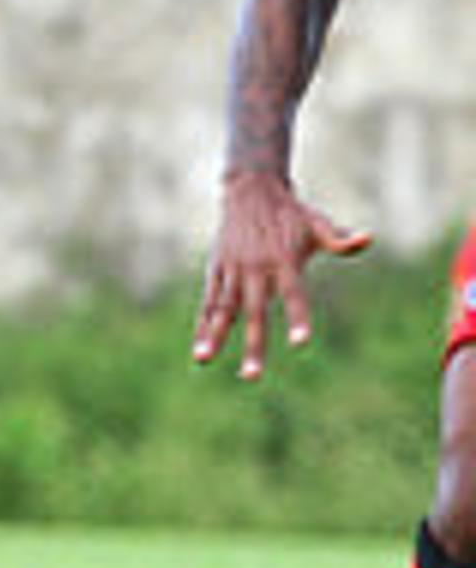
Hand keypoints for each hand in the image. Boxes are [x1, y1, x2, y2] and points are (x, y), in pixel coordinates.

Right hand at [193, 169, 370, 380]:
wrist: (249, 190)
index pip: (293, 294)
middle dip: (252, 345)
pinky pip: (210, 301)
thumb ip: (340, 238)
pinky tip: (200, 347)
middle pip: (254, 313)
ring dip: (213, 336)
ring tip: (203, 359)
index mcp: (283, 260)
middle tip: (251, 377)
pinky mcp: (217, 270)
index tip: (301, 342)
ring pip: (222, 309)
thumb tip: (368, 238)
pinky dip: (203, 323)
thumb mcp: (318, 223)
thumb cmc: (291, 213)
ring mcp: (233, 270)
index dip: (297, 317)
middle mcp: (255, 268)